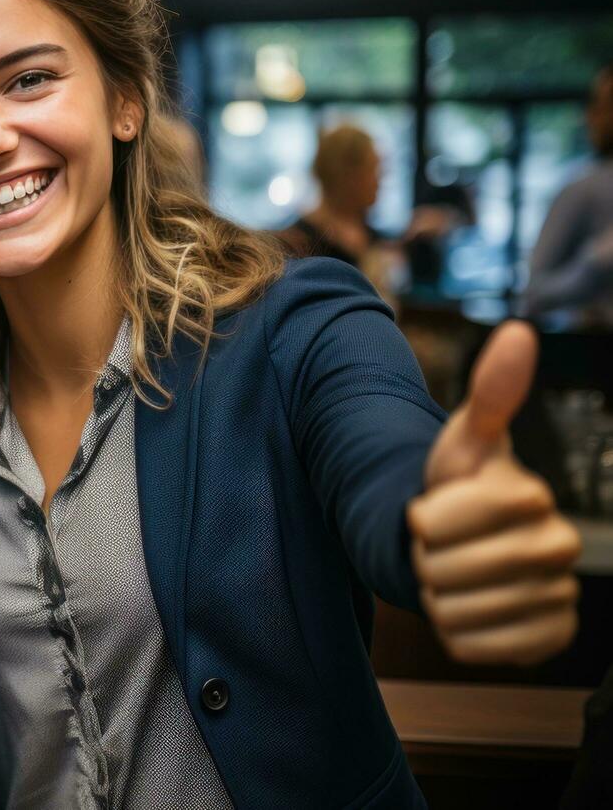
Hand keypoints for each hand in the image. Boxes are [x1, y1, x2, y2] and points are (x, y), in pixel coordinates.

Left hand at [408, 321, 580, 664]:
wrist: (467, 547)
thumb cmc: (460, 489)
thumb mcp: (461, 442)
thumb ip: (489, 394)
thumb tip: (519, 332)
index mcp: (533, 499)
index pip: (434, 522)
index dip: (418, 517)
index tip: (434, 508)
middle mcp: (558, 549)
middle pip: (442, 568)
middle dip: (424, 557)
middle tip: (439, 547)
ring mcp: (556, 598)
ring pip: (454, 611)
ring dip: (436, 595)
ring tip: (453, 574)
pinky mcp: (546, 640)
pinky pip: (471, 646)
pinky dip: (454, 632)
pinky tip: (468, 608)